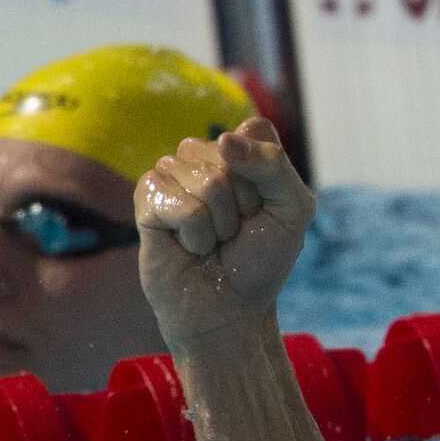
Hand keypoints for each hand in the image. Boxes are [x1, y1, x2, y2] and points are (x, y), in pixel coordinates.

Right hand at [135, 117, 314, 354]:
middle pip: (230, 157)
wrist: (230, 308)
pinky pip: (178, 203)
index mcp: (241, 150)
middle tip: (236, 231)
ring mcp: (172, 173)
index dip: (267, 176)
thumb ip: (274, 166)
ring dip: (219, 223)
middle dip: (244, 205)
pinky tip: (190, 246)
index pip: (255, 132)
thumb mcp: (292, 210)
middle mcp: (204, 155)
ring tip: (213, 240)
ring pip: (207, 180)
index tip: (264, 208)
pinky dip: (195, 234)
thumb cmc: (261, 260)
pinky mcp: (147, 198)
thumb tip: (223, 140)